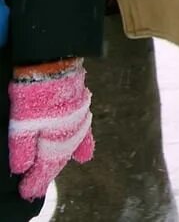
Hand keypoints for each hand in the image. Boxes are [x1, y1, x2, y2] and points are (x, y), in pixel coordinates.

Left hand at [9, 62, 91, 200]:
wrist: (54, 61)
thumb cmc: (35, 92)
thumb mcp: (21, 123)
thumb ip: (21, 147)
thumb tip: (22, 168)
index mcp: (56, 139)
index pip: (46, 167)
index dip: (36, 181)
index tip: (28, 192)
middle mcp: (71, 132)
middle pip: (58, 159)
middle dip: (47, 173)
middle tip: (36, 186)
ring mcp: (78, 119)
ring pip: (70, 146)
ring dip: (62, 160)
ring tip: (56, 173)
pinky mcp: (80, 107)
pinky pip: (82, 131)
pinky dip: (82, 143)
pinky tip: (84, 154)